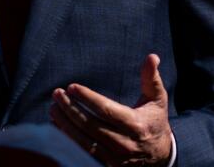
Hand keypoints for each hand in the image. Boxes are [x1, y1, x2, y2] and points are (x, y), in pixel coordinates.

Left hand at [49, 54, 172, 165]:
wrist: (160, 155)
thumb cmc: (155, 121)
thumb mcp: (157, 99)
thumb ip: (151, 78)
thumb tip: (152, 56)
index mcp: (136, 124)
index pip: (106, 110)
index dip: (88, 98)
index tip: (72, 87)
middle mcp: (124, 143)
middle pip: (90, 125)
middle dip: (70, 109)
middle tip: (57, 94)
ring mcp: (115, 158)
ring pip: (83, 141)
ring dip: (65, 124)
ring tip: (54, 108)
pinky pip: (82, 154)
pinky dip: (68, 140)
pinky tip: (58, 127)